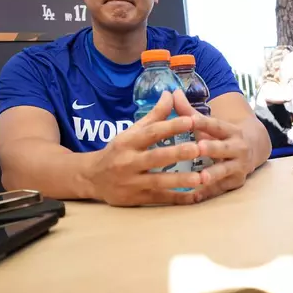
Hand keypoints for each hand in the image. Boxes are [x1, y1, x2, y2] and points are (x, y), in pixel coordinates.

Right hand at [86, 91, 201, 206]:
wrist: (91, 178)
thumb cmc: (118, 151)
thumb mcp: (132, 132)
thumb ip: (154, 116)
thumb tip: (169, 93)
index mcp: (128, 142)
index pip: (151, 132)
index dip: (171, 126)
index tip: (191, 120)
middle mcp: (128, 162)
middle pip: (155, 157)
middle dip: (177, 153)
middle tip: (199, 149)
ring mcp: (132, 182)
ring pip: (158, 181)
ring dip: (180, 180)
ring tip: (201, 178)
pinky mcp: (136, 198)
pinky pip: (159, 199)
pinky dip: (177, 198)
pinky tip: (195, 197)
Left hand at [173, 91, 252, 201]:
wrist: (253, 150)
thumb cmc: (222, 136)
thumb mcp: (210, 124)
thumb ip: (189, 111)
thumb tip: (172, 92)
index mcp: (230, 130)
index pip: (216, 125)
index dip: (203, 122)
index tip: (190, 120)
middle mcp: (237, 147)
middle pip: (223, 148)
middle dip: (211, 149)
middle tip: (198, 148)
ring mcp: (238, 166)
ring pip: (224, 170)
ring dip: (212, 174)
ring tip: (200, 178)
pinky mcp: (235, 182)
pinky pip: (220, 189)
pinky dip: (208, 193)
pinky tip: (194, 197)